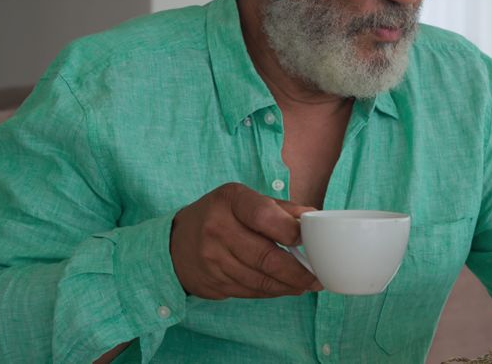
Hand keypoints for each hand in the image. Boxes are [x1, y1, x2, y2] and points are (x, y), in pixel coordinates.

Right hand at [170, 182, 321, 298]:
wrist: (175, 241)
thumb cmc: (219, 215)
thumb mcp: (244, 199)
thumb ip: (279, 208)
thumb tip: (314, 217)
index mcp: (229, 201)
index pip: (264, 216)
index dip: (291, 231)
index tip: (308, 241)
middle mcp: (217, 229)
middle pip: (265, 256)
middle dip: (297, 271)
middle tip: (317, 277)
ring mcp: (211, 259)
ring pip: (259, 279)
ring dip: (288, 285)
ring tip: (307, 285)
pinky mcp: (212, 282)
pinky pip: (249, 291)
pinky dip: (271, 291)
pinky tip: (284, 288)